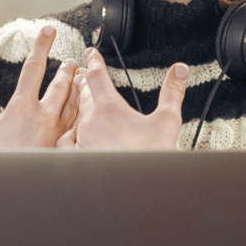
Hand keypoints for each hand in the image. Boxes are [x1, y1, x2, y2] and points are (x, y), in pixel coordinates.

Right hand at [0, 26, 79, 147]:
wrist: (9, 195)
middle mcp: (44, 118)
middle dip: (65, 69)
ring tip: (78, 79)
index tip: (48, 31)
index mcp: (22, 109)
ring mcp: (58, 133)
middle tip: (70, 60)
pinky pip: (79, 123)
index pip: (33, 68)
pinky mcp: (66, 147)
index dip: (41, 45)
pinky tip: (83, 109)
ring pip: (74, 102)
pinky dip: (82, 111)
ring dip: (77, 88)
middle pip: (60, 83)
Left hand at [57, 47, 188, 148]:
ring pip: (76, 117)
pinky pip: (66, 141)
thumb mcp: (168, 121)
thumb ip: (172, 92)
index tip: (90, 53)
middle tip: (82, 75)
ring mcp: (81, 142)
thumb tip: (179, 70)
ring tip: (80, 101)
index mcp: (109, 109)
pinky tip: (73, 134)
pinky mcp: (77, 159)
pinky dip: (70, 133)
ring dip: (78, 106)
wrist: (140, 192)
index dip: (94, 61)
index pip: (96, 75)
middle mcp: (90, 123)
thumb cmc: (152, 159)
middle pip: (83, 94)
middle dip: (84, 83)